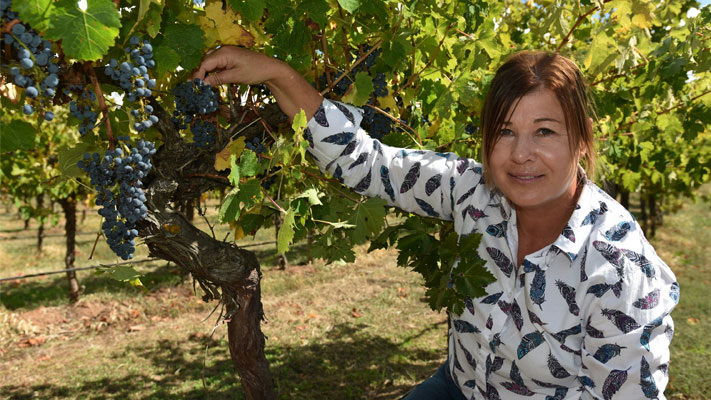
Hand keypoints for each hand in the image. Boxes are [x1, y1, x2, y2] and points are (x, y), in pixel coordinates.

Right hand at [193, 46, 321, 120]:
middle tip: (196, 88)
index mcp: (224, 53)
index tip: (195, 87)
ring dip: (206, 75)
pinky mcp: (230, 59)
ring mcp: (227, 54)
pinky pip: (217, 65)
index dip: (198, 75)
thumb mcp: (236, 76)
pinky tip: (212, 82)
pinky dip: (213, 73)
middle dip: (200, 75)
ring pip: (210, 64)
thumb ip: (218, 79)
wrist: (271, 68)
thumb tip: (204, 83)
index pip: (204, 64)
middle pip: (205, 63)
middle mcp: (223, 51)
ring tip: (202, 87)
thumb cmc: (256, 71)